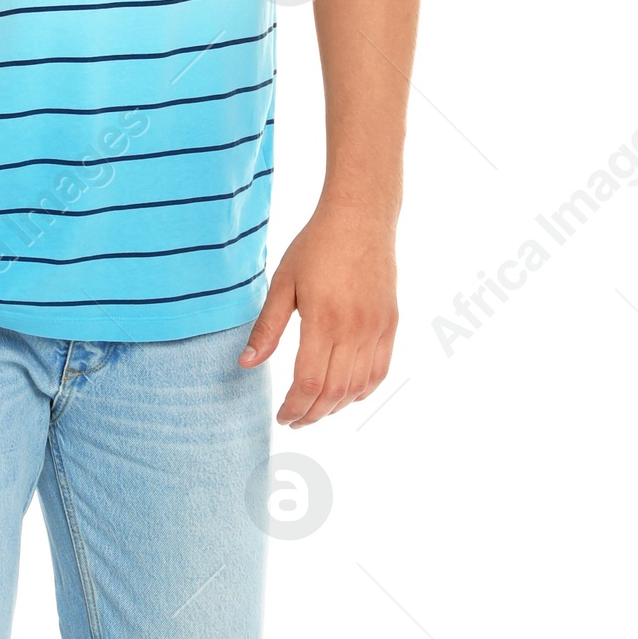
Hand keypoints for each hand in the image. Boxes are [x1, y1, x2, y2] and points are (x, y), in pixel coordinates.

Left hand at [239, 204, 397, 425]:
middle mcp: (355, 329)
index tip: (281, 416)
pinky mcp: (390, 324)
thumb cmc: (316, 247)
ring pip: (357, 387)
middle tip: (293, 420)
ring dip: (335, 407)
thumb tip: (247, 364)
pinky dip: (362, 392)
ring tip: (314, 411)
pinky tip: (345, 396)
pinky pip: (379, 371)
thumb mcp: (283, 283)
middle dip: (311, 414)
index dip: (293, 407)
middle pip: (333, 392)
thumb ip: (267, 328)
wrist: (361, 218)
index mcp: (323, 319)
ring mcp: (377, 328)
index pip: (308, 383)